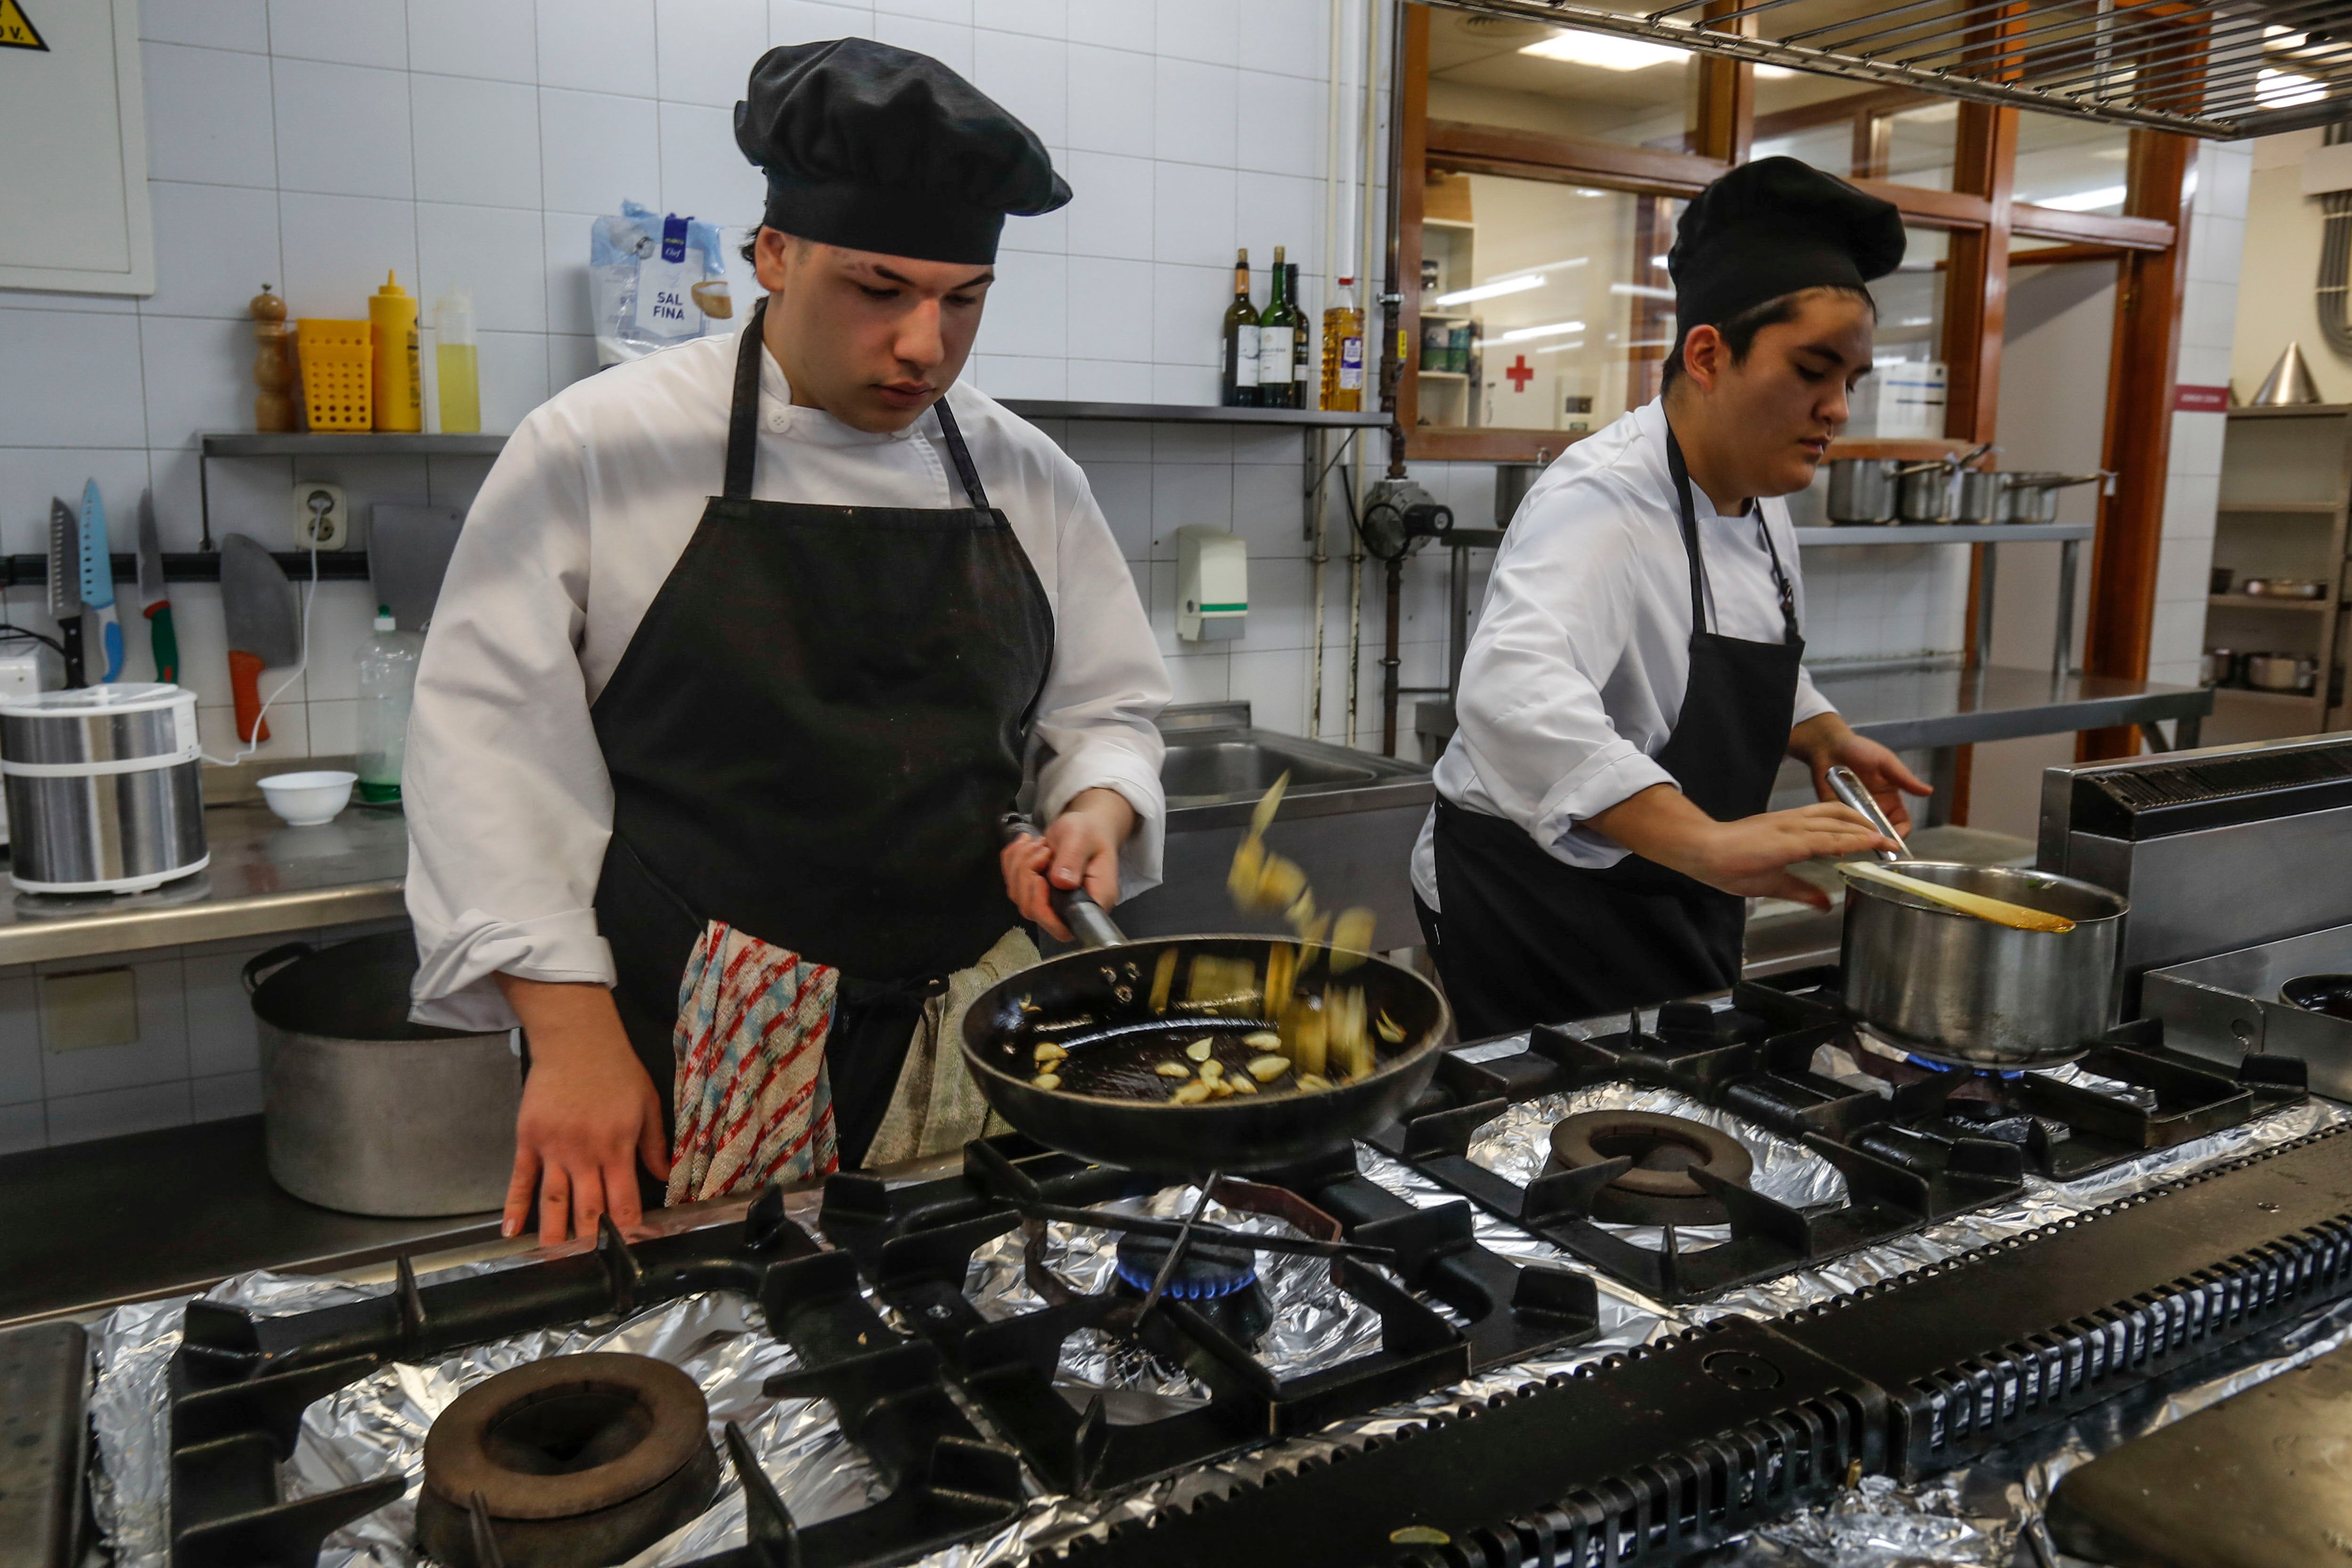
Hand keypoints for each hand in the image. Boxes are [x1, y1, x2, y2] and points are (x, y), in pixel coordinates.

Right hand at [495, 976, 671, 1246]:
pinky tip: (510, 1231)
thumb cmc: (617, 1071)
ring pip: (553, 1200)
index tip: (627, 1254)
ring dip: (553, 1234)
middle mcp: (585, 1155)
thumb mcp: (648, 1104)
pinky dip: (514, 1206)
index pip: (623, 1201)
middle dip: (589, 1242)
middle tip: (587, 1271)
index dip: (626, 1230)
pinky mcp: (528, 1139)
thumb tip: (666, 1178)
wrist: (576, 1041)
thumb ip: (654, 1144)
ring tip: (550, 1262)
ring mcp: (553, 1149)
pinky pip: (520, 1178)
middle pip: (587, 1208)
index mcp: (618, 1148)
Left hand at [1001, 787, 1137, 941]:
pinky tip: (1027, 843)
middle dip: (1027, 874)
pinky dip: (1012, 859)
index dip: (1042, 908)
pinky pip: (1011, 882)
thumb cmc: (1090, 833)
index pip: (1062, 927)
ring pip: (1018, 895)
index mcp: (1092, 902)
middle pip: (1031, 909)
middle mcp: (1070, 909)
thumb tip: (1061, 882)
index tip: (1040, 878)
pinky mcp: (1035, 892)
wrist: (1085, 828)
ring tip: (1039, 843)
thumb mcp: (1082, 838)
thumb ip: (1072, 859)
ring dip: (1020, 863)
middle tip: (1043, 849)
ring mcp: (1049, 902)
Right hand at [1590, 783, 1895, 910]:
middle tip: (1890, 838)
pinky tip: (1867, 840)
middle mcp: (1793, 823)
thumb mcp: (1773, 882)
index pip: (1829, 822)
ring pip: (1837, 822)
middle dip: (1867, 825)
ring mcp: (1791, 828)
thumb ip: (1801, 890)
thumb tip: (1825, 904)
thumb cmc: (1727, 864)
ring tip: (1887, 838)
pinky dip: (1849, 838)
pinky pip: (1825, 837)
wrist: (1701, 851)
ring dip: (1865, 829)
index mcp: (1788, 829)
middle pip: (1839, 816)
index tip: (1877, 838)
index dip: (1855, 828)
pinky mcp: (1787, 840)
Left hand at [1790, 714, 1931, 837]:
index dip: (1900, 833)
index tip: (1894, 839)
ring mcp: (1854, 812)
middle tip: (1874, 844)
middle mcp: (1874, 810)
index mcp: (1890, 800)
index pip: (1901, 823)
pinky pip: (1840, 829)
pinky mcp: (1835, 812)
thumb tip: (1929, 791)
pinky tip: (1840, 842)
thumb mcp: (1886, 762)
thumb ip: (1905, 779)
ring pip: (1862, 835)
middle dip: (1881, 842)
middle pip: (1882, 833)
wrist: (1829, 745)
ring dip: (1862, 840)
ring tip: (1858, 843)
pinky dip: (1842, 836)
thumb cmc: (1861, 750)